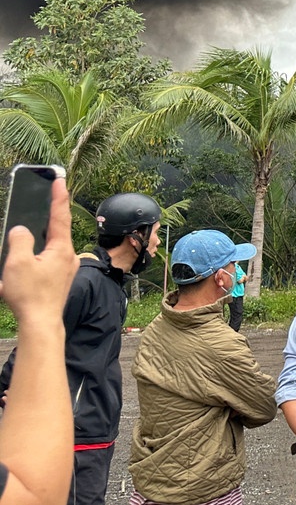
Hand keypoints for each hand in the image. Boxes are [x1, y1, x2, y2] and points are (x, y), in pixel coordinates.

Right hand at [0, 175, 77, 327]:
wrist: (41, 324)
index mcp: (61, 249)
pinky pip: (46, 263)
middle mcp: (68, 257)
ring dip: (38, 243)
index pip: (60, 215)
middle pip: (56, 231)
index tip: (60, 179)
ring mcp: (65, 269)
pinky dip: (35, 260)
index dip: (59, 196)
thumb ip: (20, 240)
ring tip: (27, 241)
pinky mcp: (59, 281)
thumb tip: (21, 230)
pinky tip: (23, 268)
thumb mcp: (18, 263)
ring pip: (50, 248)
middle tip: (45, 202)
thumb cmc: (31, 296)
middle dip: (47, 219)